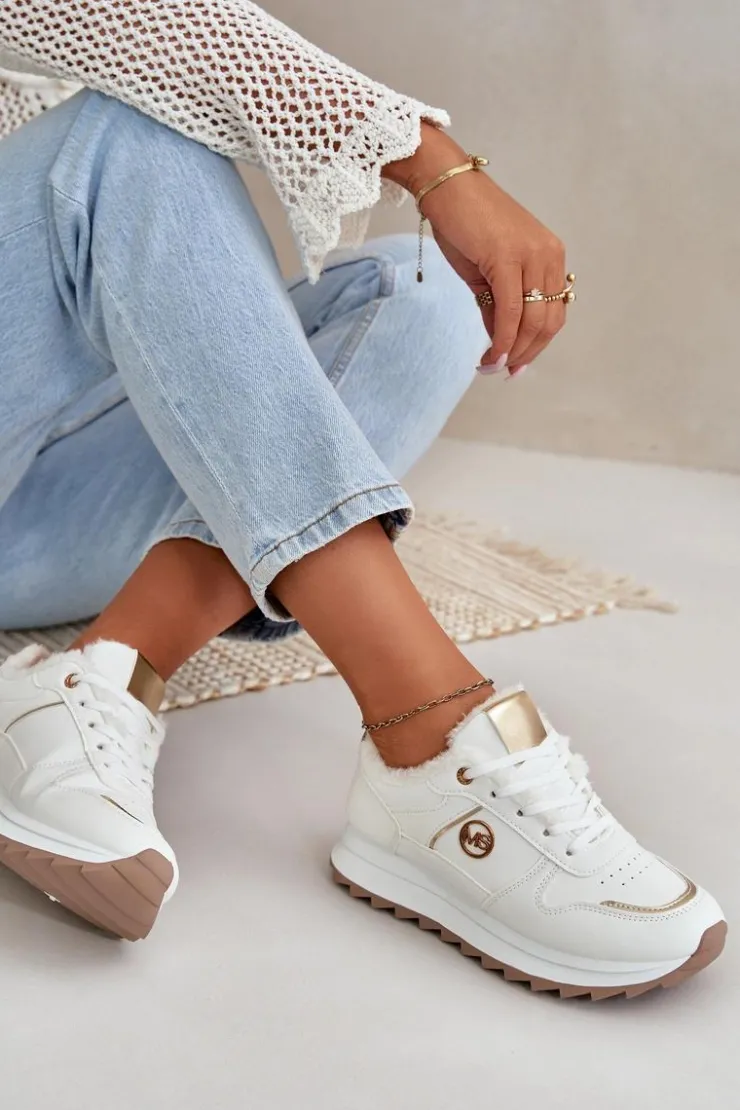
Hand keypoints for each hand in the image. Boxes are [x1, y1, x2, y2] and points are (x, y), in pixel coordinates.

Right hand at [384, 125, 568, 374]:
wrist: (445, 186)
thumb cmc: (462, 225)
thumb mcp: (485, 273)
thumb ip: (497, 306)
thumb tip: (501, 341)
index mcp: (549, 256)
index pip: (554, 312)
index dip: (537, 345)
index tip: (516, 366)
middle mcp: (548, 254)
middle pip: (549, 321)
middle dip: (527, 354)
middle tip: (504, 372)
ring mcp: (532, 254)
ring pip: (534, 320)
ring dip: (515, 352)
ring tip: (492, 367)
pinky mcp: (509, 257)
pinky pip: (512, 311)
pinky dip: (504, 339)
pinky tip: (493, 355)